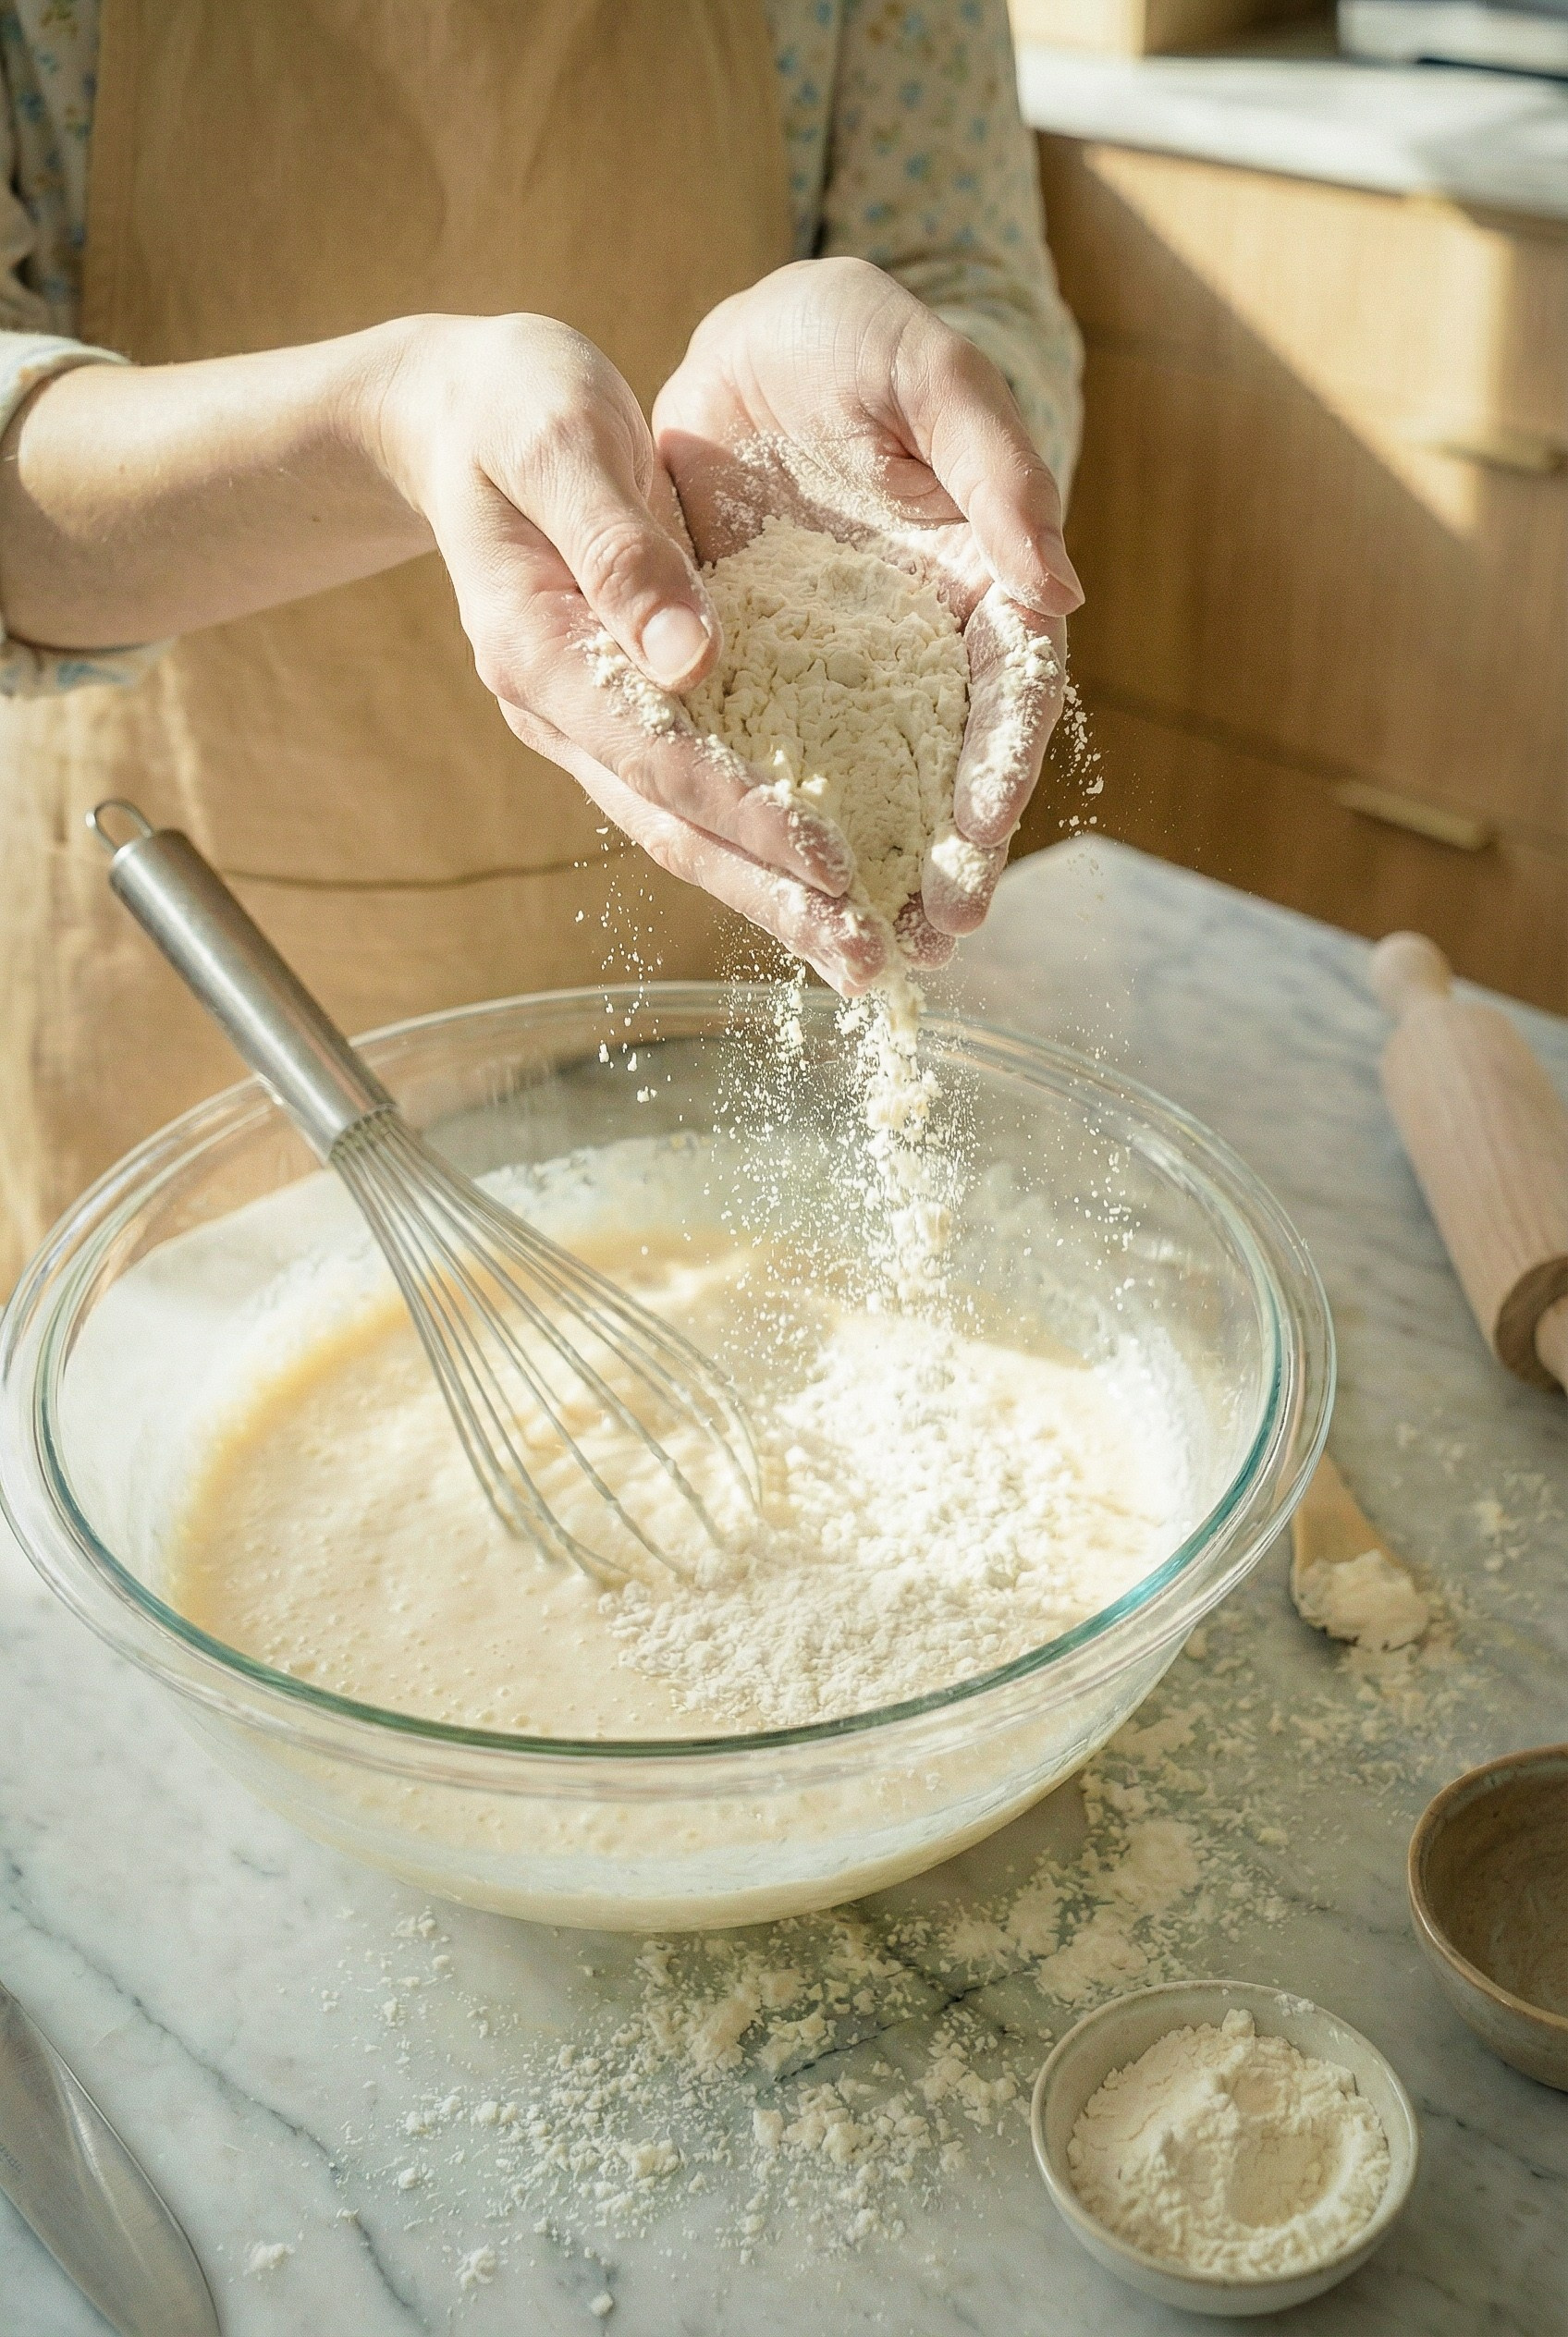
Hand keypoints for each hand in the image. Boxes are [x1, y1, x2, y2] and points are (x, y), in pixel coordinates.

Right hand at [372, 314, 885, 989]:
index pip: (655, 751)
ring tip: (862, 954)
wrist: (463, 415)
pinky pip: (696, 797)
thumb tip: (688, 657)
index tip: (833, 860)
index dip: (747, 810)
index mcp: (537, 646)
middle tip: (867, 960)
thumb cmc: (513, 403)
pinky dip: (760, 848)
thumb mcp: (559, 435)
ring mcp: (587, 721)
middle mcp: (559, 707)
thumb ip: (617, 545)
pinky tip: (828, 885)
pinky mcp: (623, 712)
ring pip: (684, 831)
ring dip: (773, 898)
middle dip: (772, 896)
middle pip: (673, 826)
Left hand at [652, 260, 1080, 962]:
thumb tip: (1062, 591)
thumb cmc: (853, 338)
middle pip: (948, 771)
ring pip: (868, 790)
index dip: (1003, 769)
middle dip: (948, 859)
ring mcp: (843, 674)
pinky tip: (780, 899)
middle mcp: (920, 650)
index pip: (1011, 696)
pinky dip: (782, 833)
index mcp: (983, 585)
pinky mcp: (766, 681)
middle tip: (935, 939)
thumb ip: (996, 471)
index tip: (980, 838)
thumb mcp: (929, 378)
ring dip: (872, 873)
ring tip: (869, 956)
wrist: (741, 344)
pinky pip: (777, 767)